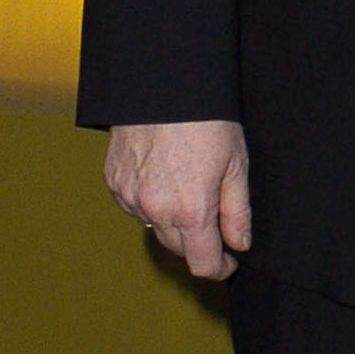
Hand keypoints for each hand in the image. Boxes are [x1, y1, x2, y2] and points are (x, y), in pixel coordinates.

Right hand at [104, 119, 250, 281]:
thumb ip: (238, 212)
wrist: (163, 85)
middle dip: (198, 242)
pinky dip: (149, 202)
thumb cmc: (205, 119)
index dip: (219, 268)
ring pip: (155, 227)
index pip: (202, 263)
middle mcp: (157, 210)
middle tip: (213, 218)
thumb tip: (239, 243)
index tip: (228, 261)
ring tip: (187, 187)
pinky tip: (163, 178)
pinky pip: (134, 207)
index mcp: (192, 210)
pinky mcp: (114, 182)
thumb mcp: (236, 165)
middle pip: (178, 249)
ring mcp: (131, 197)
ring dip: (172, 221)